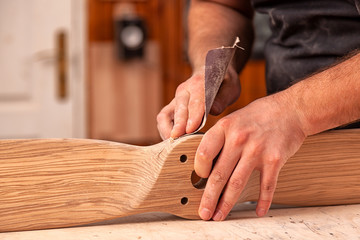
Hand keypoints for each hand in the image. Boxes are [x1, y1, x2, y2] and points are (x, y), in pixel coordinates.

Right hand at [157, 66, 240, 139]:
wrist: (210, 72)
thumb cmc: (222, 83)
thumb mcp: (230, 87)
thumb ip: (223, 98)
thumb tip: (214, 110)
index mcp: (199, 83)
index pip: (196, 101)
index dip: (193, 116)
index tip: (191, 129)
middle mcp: (184, 91)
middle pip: (179, 110)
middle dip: (178, 126)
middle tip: (180, 142)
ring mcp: (175, 99)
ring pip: (165, 115)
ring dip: (168, 131)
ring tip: (175, 146)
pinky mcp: (171, 107)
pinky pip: (162, 119)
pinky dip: (164, 131)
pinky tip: (173, 143)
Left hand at [195, 94, 305, 220]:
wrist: (291, 110)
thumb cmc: (259, 115)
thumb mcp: (233, 119)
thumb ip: (220, 139)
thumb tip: (205, 163)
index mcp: (225, 127)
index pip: (203, 153)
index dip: (199, 170)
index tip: (200, 179)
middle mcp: (239, 139)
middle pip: (219, 174)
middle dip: (209, 197)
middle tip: (204, 213)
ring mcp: (257, 150)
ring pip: (237, 183)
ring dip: (227, 203)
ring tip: (219, 216)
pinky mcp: (275, 159)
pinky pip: (266, 185)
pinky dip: (262, 200)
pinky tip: (258, 211)